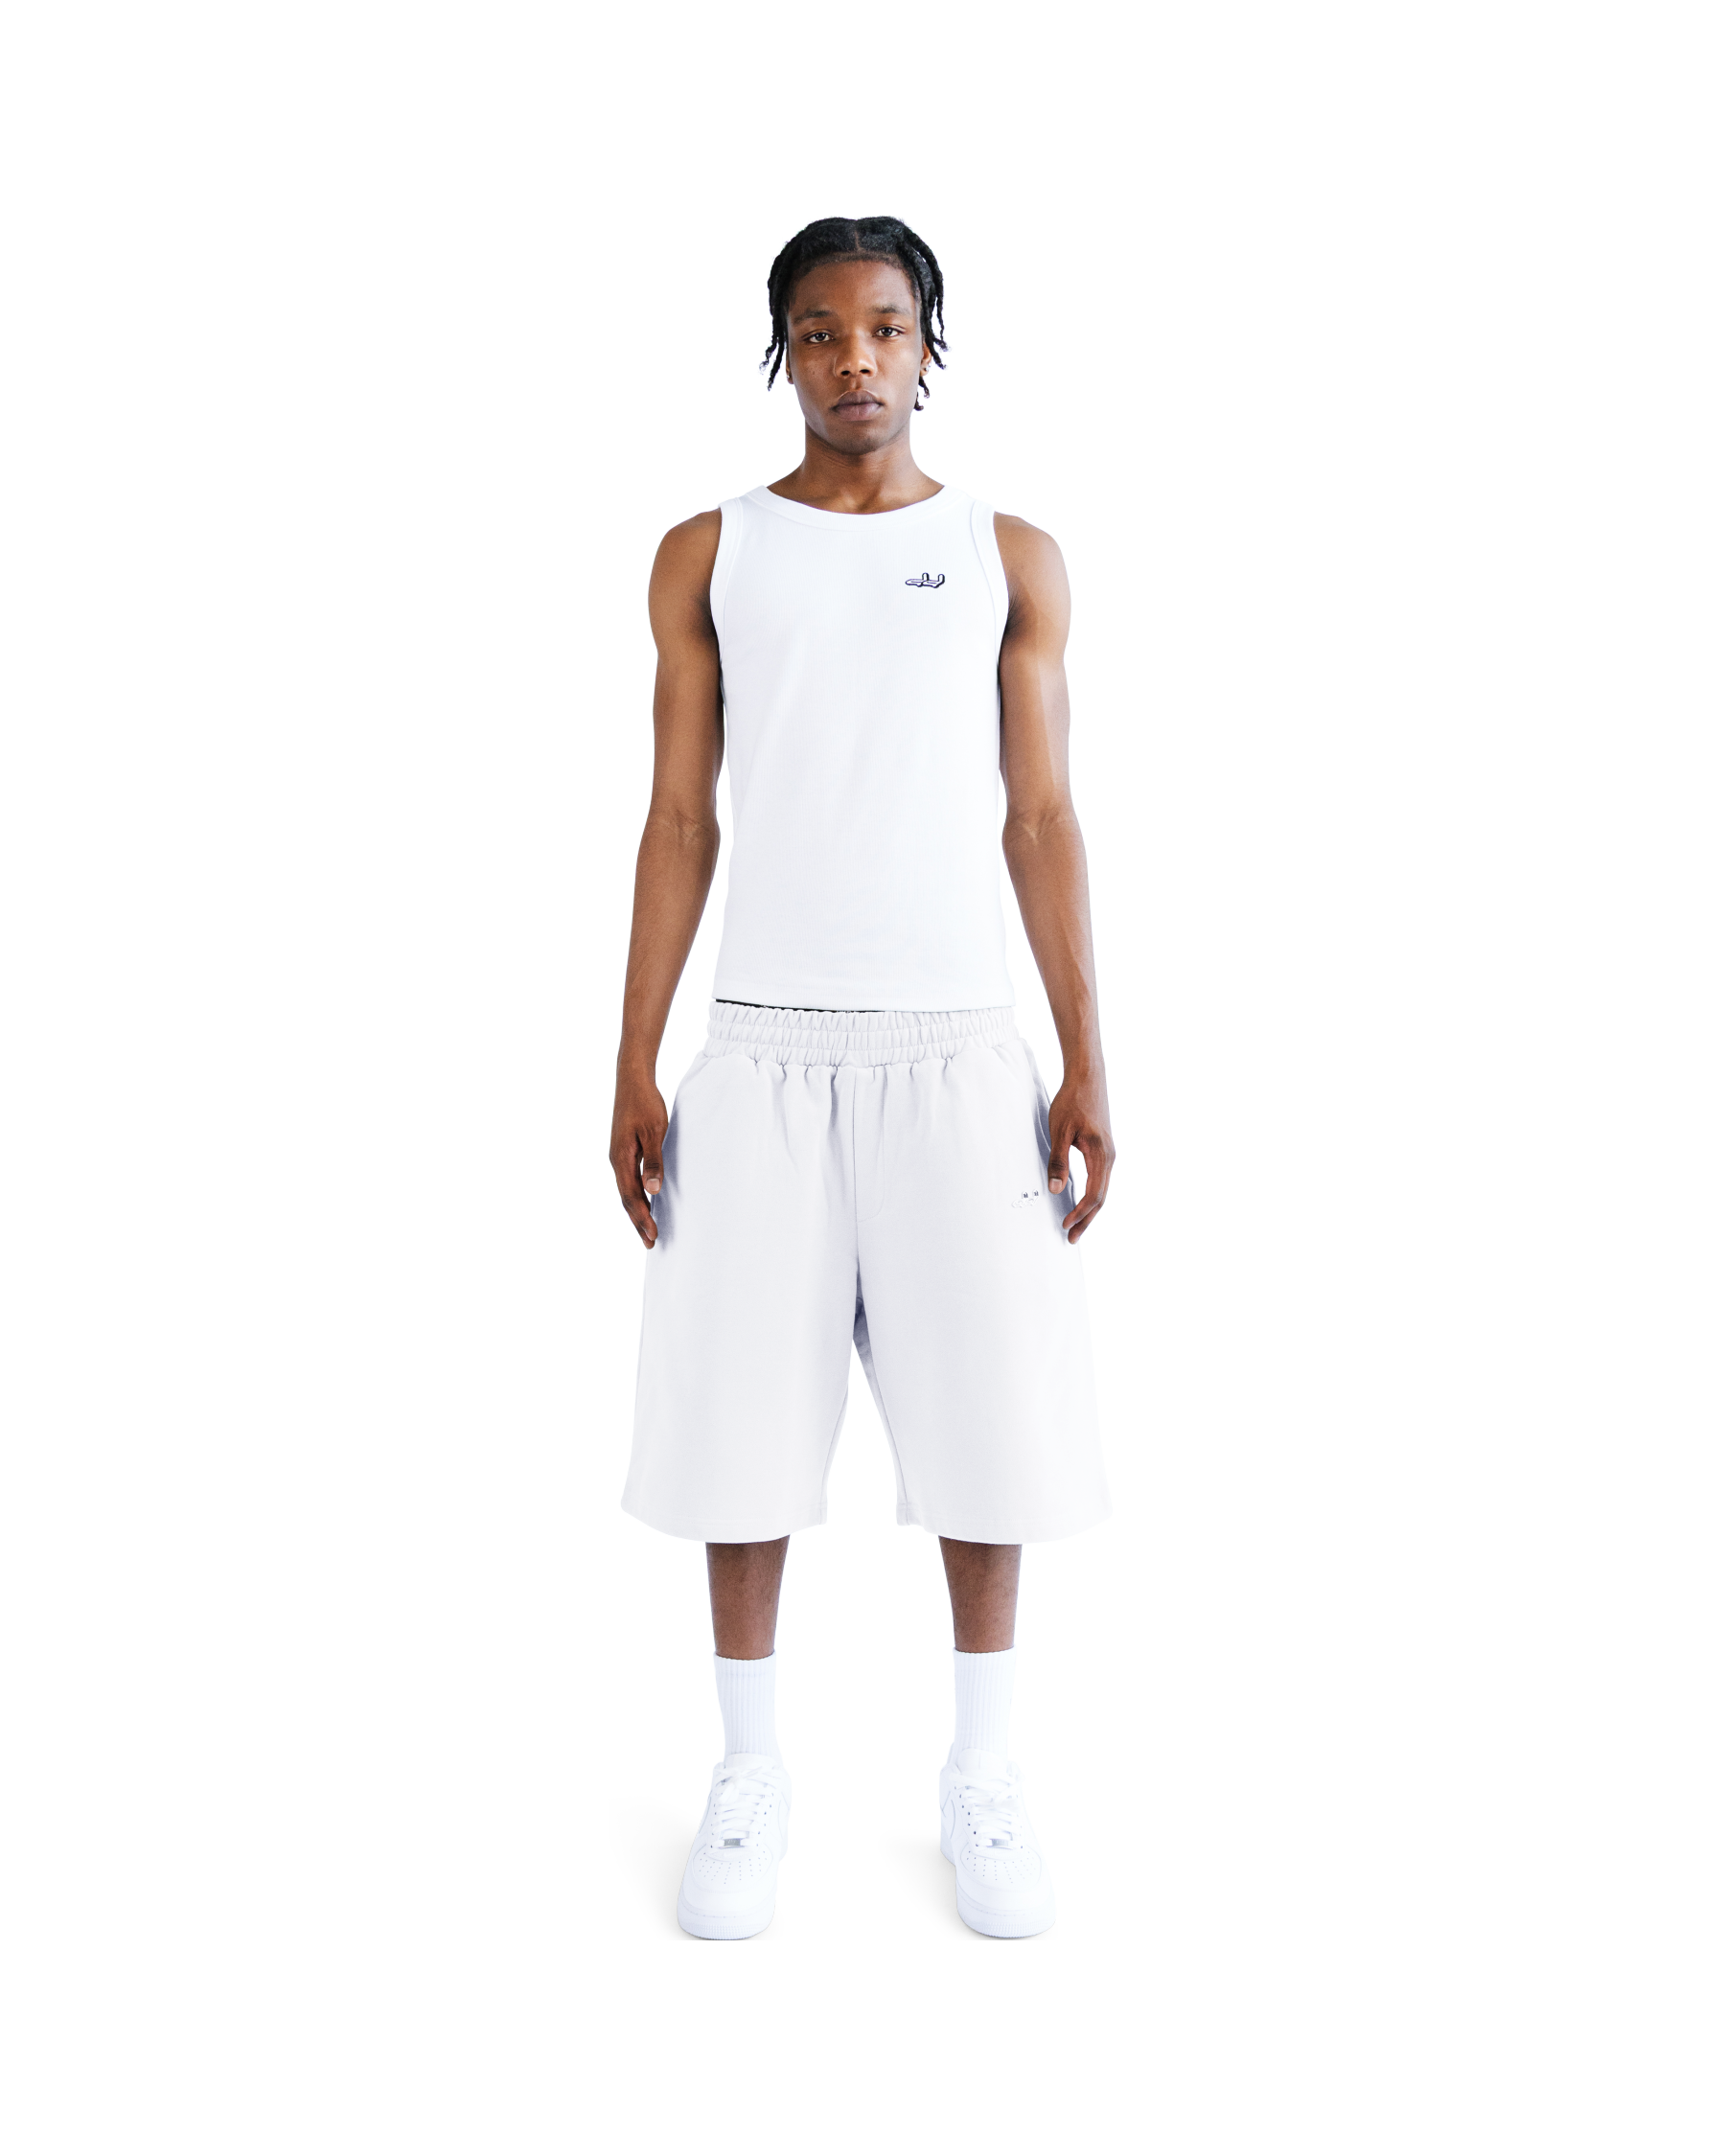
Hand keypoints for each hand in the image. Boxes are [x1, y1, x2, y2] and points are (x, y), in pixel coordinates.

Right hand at [610, 1064, 668, 1248]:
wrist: (633, 1080)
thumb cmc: (646, 1104)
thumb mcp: (655, 1132)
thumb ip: (654, 1161)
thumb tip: (653, 1190)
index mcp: (621, 1158)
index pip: (632, 1197)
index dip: (643, 1218)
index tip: (653, 1236)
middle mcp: (616, 1160)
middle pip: (628, 1198)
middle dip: (639, 1221)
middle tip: (652, 1243)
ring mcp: (619, 1156)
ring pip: (627, 1190)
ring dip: (638, 1210)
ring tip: (649, 1229)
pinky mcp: (624, 1150)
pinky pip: (629, 1179)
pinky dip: (638, 1195)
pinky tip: (646, 1201)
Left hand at [1047, 1067, 1113, 1242]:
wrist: (1088, 1077)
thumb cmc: (1073, 1101)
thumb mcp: (1060, 1131)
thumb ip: (1058, 1162)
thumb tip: (1057, 1189)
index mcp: (1101, 1155)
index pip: (1093, 1195)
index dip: (1079, 1213)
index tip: (1065, 1225)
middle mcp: (1110, 1157)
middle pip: (1100, 1198)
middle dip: (1086, 1219)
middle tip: (1071, 1238)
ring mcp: (1110, 1153)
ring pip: (1102, 1189)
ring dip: (1089, 1209)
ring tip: (1076, 1225)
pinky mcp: (1105, 1149)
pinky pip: (1102, 1179)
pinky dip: (1093, 1195)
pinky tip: (1083, 1201)